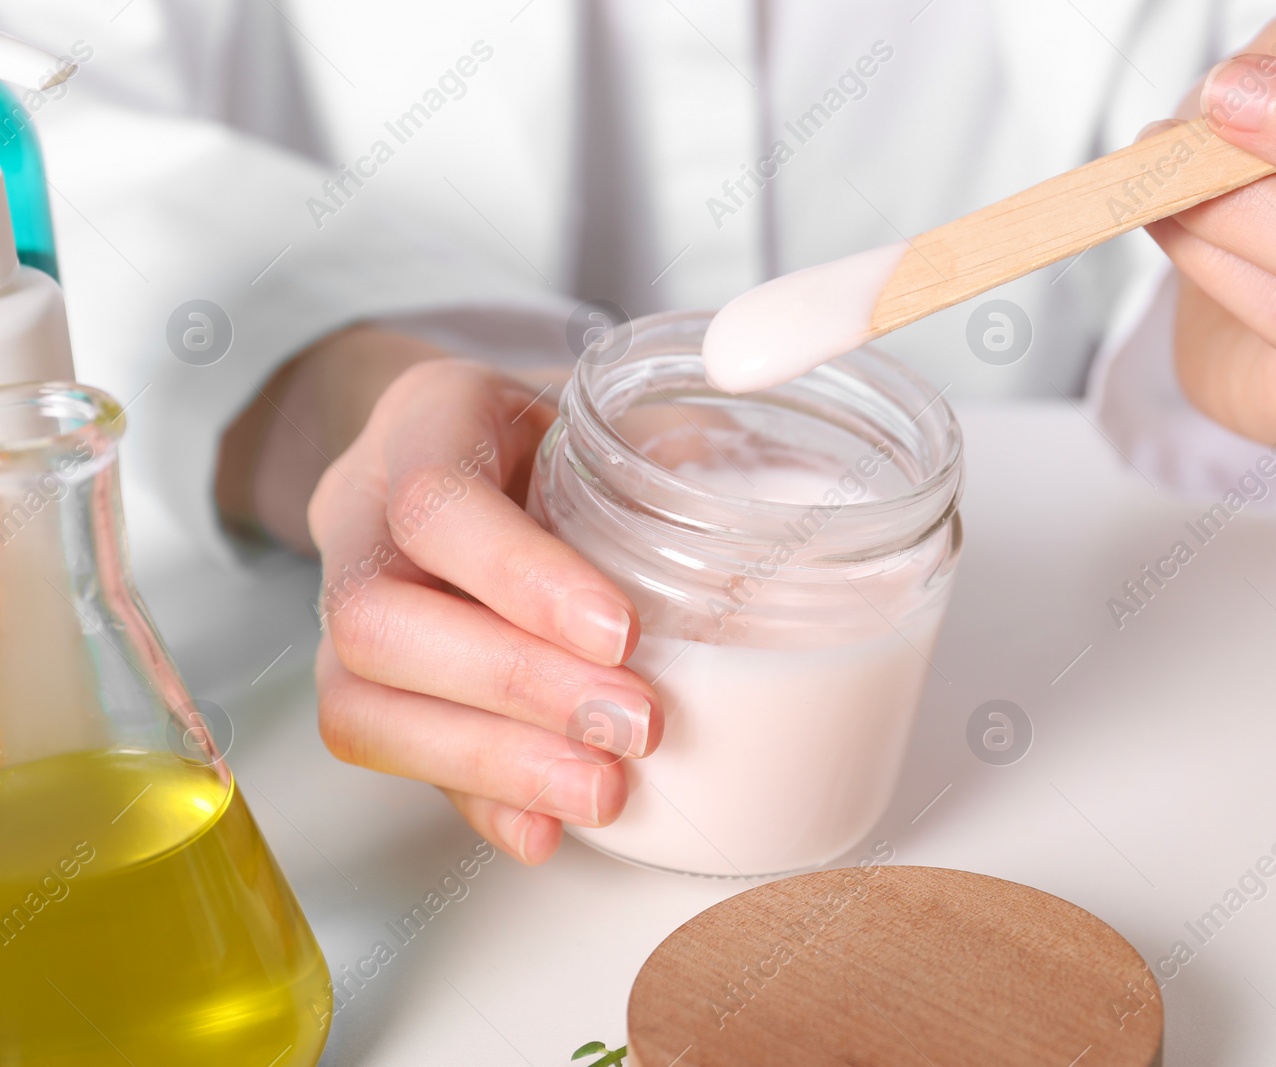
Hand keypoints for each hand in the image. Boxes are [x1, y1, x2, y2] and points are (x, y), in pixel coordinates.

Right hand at [225, 330, 661, 863]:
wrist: (470, 447)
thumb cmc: (549, 429)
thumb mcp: (607, 407)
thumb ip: (668, 452)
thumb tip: (772, 514)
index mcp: (423, 420)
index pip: (434, 502)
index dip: (520, 579)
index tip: (620, 633)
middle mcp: (358, 514)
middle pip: (378, 621)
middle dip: (516, 688)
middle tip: (636, 726)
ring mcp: (346, 604)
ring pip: (361, 704)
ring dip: (494, 761)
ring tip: (604, 790)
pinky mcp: (368, 684)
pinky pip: (395, 756)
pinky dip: (480, 799)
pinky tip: (548, 828)